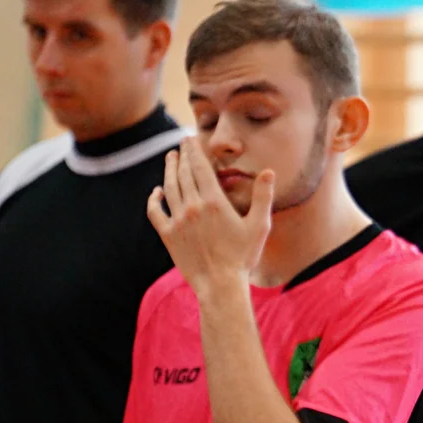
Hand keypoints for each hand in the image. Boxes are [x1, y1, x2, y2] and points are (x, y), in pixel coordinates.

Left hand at [147, 137, 274, 297]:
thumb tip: (269, 172)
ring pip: (169, 188)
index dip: (194, 151)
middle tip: (181, 145)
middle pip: (184, 174)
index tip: (190, 139)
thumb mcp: (259, 226)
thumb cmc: (243, 257)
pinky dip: (154, 199)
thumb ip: (263, 197)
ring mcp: (178, 220)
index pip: (200, 168)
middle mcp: (193, 207)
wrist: (219, 284)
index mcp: (214, 202)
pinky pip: (155, 212)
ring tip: (170, 159)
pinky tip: (156, 192)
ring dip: (168, 171)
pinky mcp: (168, 235)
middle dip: (182, 156)